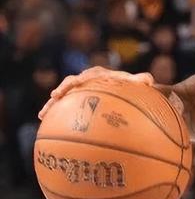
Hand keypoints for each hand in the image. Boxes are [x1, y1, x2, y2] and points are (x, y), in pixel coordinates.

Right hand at [38, 66, 153, 119]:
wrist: (126, 89)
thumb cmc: (131, 85)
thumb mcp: (136, 83)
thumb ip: (141, 80)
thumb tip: (149, 79)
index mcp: (98, 74)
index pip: (85, 75)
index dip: (75, 81)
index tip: (69, 87)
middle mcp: (86, 79)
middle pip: (70, 83)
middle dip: (60, 90)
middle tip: (53, 98)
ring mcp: (80, 89)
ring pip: (63, 95)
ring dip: (52, 104)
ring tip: (42, 115)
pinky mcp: (77, 98)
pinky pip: (65, 105)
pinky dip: (56, 113)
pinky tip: (47, 125)